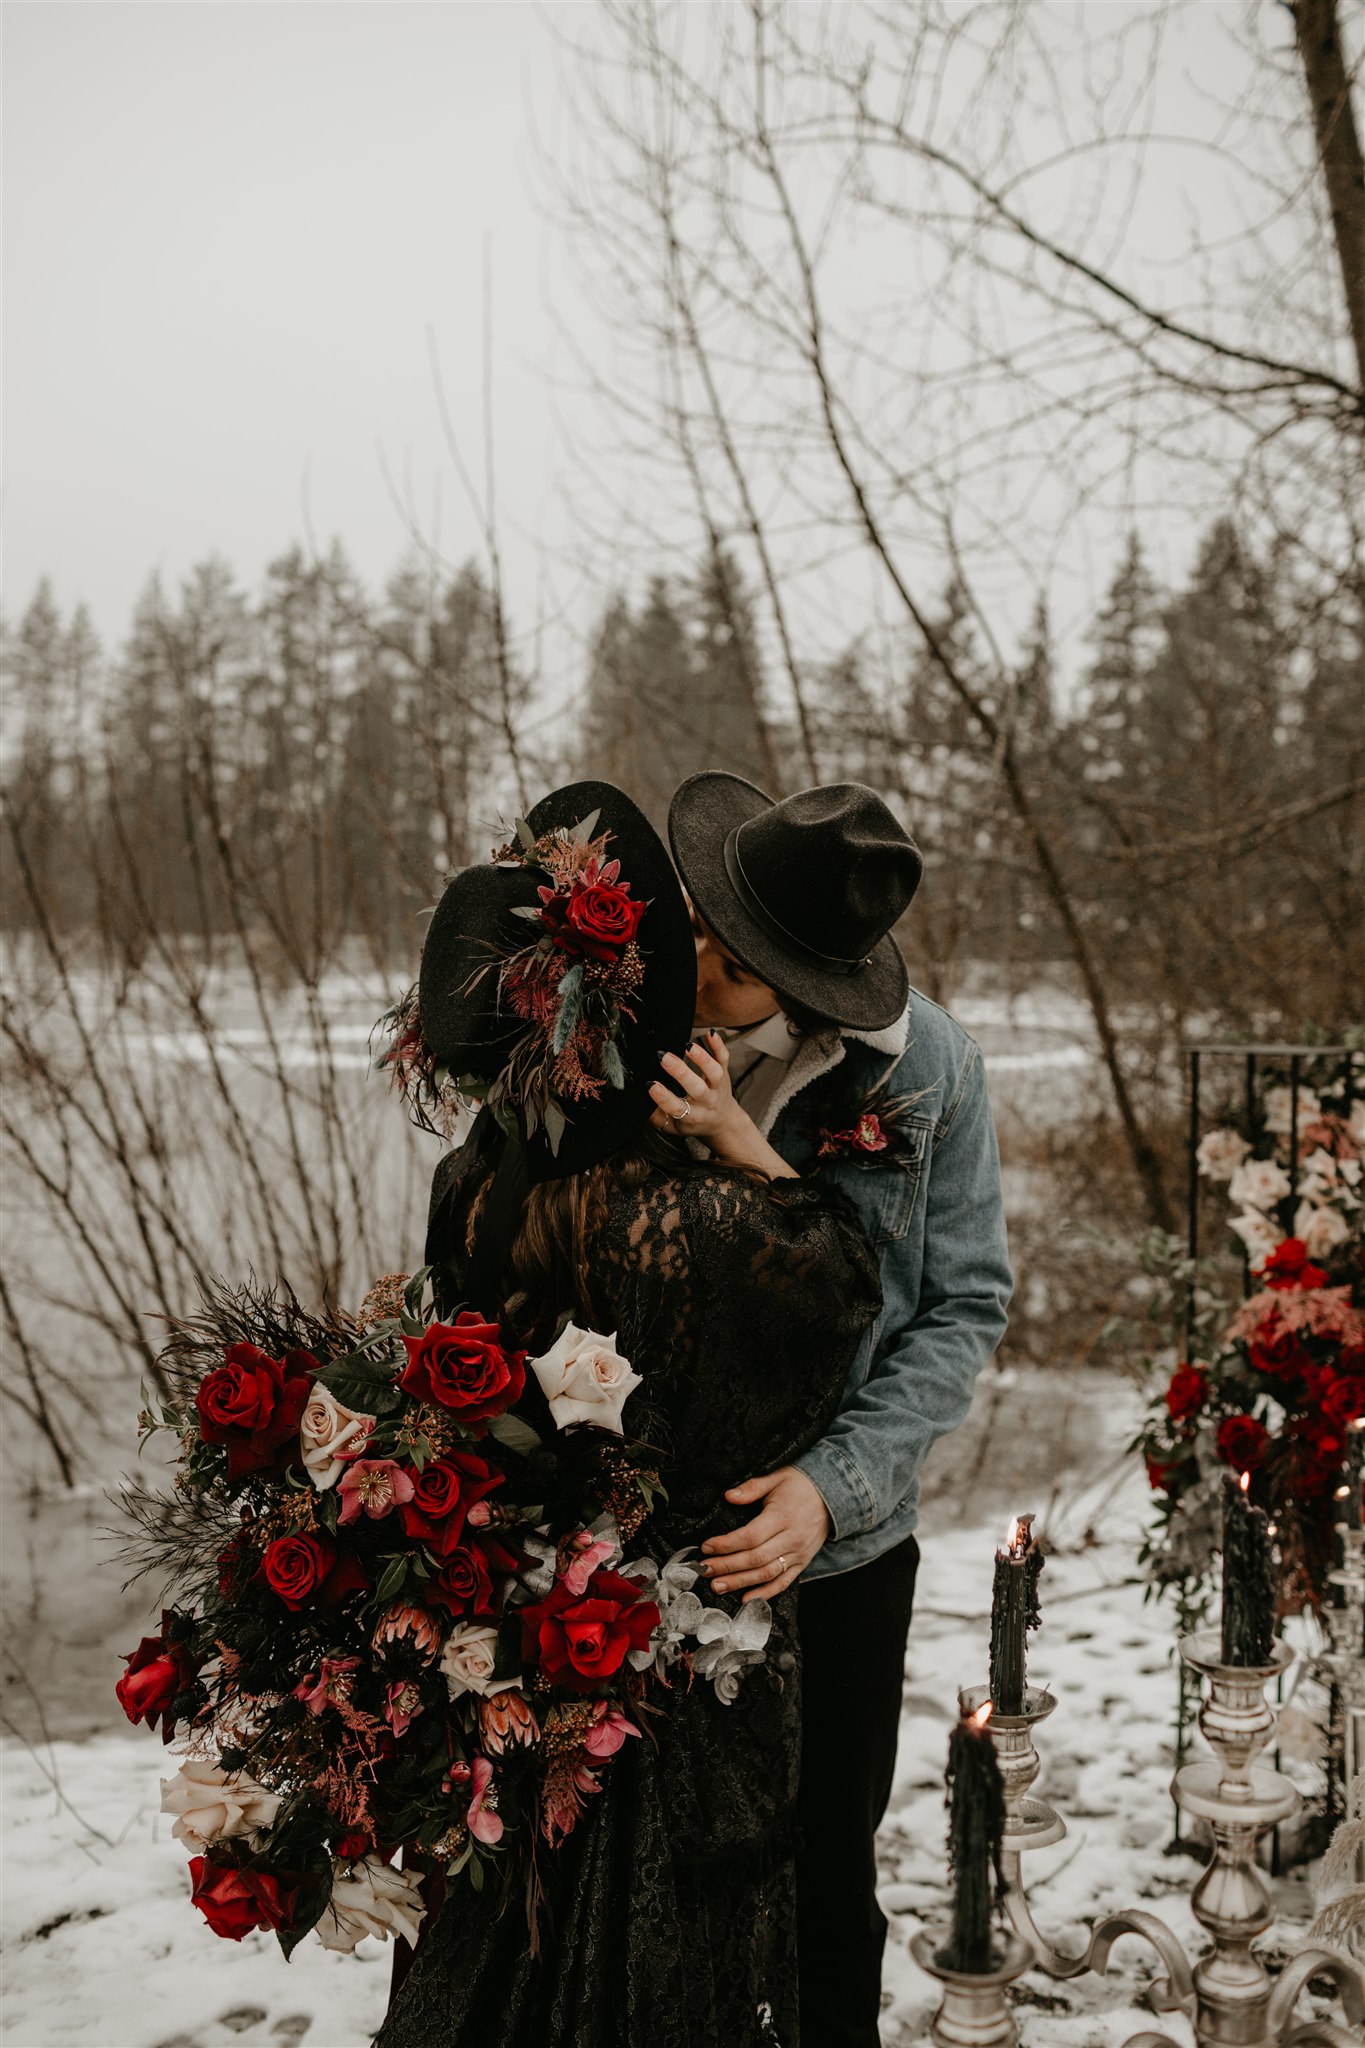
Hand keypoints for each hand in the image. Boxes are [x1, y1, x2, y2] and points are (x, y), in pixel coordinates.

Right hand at [649, 1032, 742, 1145]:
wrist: (724, 1122)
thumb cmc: (694, 1122)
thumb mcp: (674, 1128)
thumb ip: (657, 1119)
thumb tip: (640, 1104)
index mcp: (692, 1116)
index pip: (677, 1108)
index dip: (663, 1097)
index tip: (651, 1085)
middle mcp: (706, 1102)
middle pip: (696, 1088)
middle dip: (681, 1072)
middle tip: (664, 1058)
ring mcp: (717, 1087)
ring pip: (714, 1073)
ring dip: (702, 1058)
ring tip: (688, 1046)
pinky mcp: (725, 1073)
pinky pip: (724, 1059)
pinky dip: (719, 1045)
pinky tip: (710, 1033)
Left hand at [700, 1467, 831, 1602]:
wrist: (832, 1496)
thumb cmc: (801, 1485)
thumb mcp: (777, 1478)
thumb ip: (752, 1488)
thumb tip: (729, 1496)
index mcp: (782, 1517)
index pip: (750, 1536)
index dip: (727, 1544)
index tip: (707, 1546)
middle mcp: (791, 1538)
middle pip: (755, 1558)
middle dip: (727, 1566)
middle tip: (705, 1570)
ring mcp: (798, 1554)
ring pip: (766, 1574)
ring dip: (740, 1582)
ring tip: (718, 1586)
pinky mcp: (802, 1563)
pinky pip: (783, 1582)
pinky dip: (765, 1593)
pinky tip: (746, 1599)